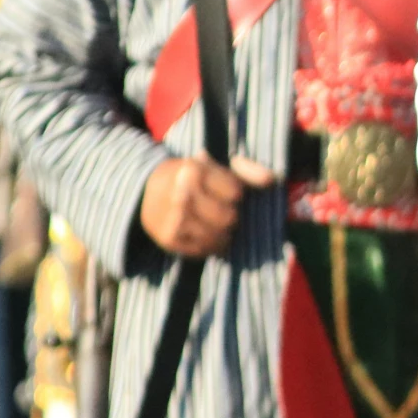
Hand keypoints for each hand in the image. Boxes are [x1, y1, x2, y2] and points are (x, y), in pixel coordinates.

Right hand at [138, 153, 275, 257]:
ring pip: (220, 238)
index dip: (235, 194)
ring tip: (215, 225)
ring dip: (224, 234)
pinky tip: (205, 235)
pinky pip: (205, 251)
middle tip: (220, 210)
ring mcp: (174, 219)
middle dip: (231, 216)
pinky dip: (211, 246)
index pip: (236, 193)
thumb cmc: (190, 177)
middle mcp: (182, 195)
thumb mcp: (214, 166)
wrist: (145, 192)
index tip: (225, 192)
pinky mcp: (170, 239)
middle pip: (230, 218)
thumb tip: (272, 180)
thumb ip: (246, 171)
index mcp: (194, 171)